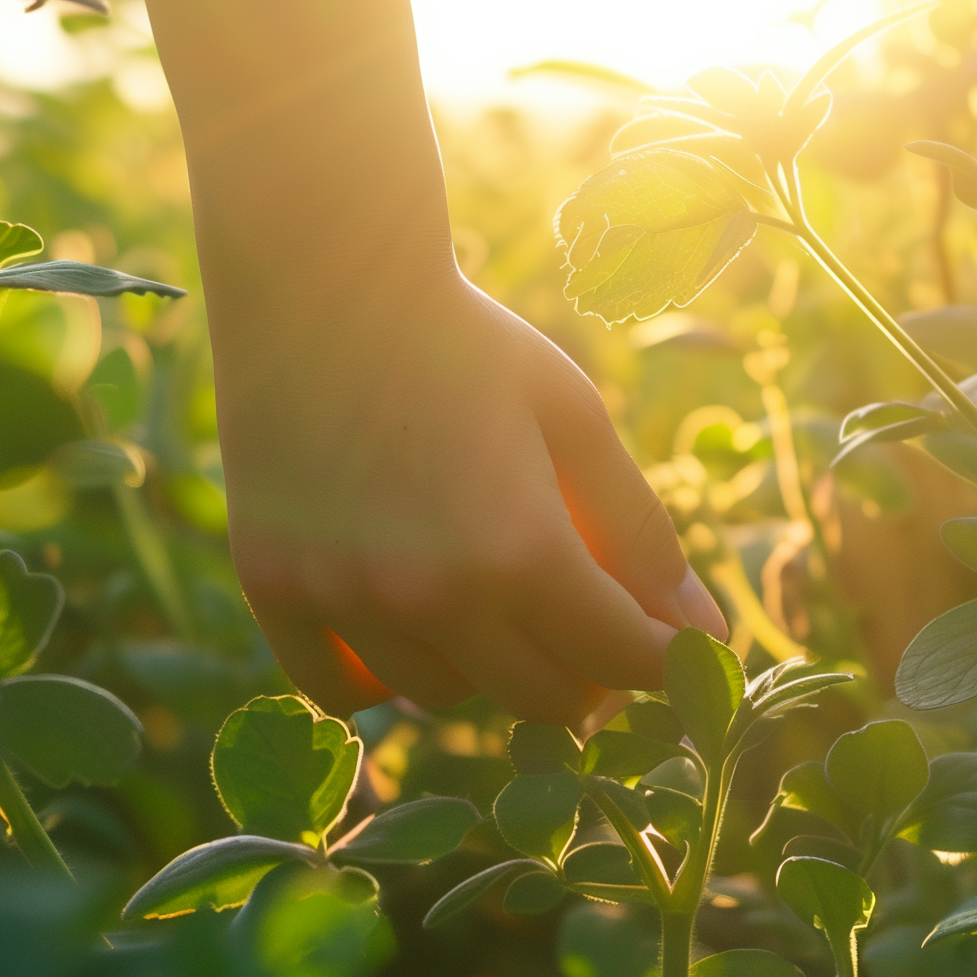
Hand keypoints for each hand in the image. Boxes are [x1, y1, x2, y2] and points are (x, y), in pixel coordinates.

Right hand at [209, 274, 727, 724]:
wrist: (322, 275)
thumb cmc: (464, 338)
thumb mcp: (574, 418)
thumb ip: (642, 533)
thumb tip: (703, 637)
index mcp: (520, 550)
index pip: (619, 659)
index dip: (660, 662)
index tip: (670, 652)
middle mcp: (429, 594)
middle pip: (540, 701)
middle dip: (584, 674)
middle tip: (584, 626)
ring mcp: (343, 598)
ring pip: (441, 697)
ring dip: (481, 666)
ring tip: (486, 596)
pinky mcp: (272, 586)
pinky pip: (339, 688)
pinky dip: (379, 674)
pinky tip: (404, 623)